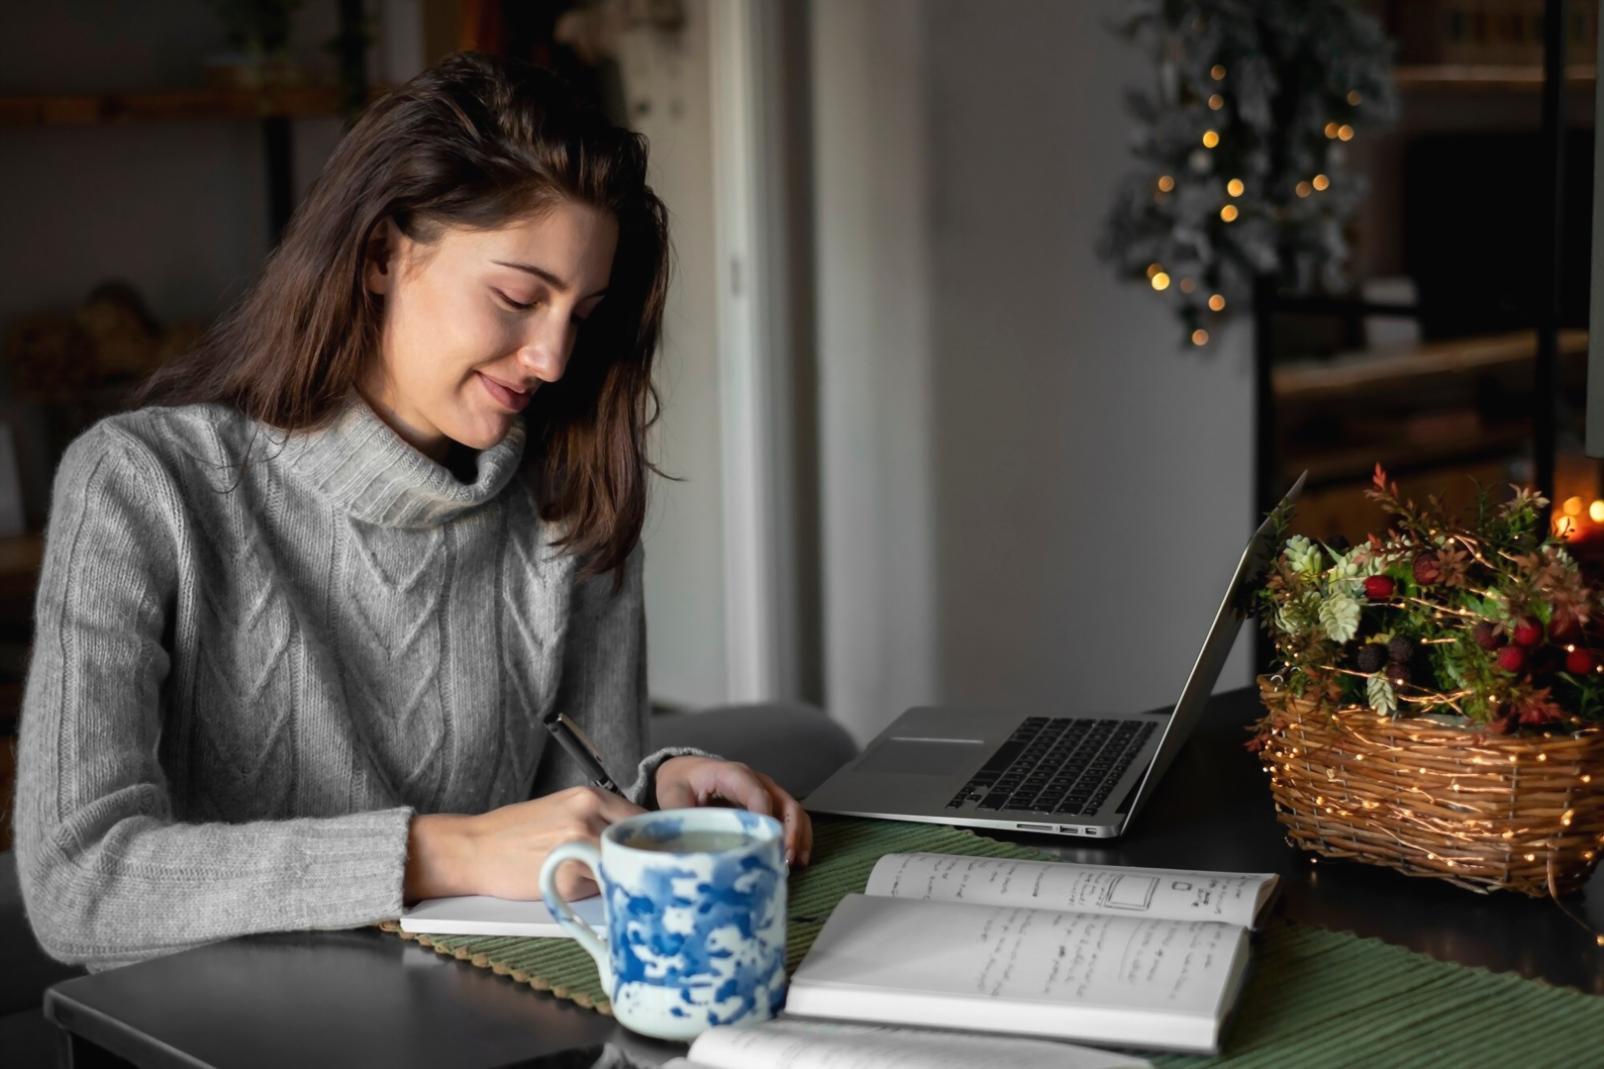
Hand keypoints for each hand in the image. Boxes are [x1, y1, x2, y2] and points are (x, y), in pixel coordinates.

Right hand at [404, 786, 644, 903]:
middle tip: (637, 866)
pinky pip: (600, 888)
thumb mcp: (563, 807)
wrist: (476, 849)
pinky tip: (575, 884)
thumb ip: (599, 816)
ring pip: (621, 867)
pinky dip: (594, 890)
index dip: (649, 836)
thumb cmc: (516, 830)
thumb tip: (637, 834)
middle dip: (638, 857)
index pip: (641, 817)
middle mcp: (587, 820)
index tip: (652, 847)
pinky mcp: (569, 881)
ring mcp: (579, 850)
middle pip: (637, 843)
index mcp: (589, 797)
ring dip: (617, 874)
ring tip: (600, 875)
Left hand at [653, 756, 812, 866]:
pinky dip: (798, 837)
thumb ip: (680, 815)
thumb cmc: (681, 782)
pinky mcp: (770, 805)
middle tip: (785, 857)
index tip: (765, 842)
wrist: (686, 771)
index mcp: (732, 774)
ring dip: (798, 836)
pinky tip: (797, 860)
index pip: (755, 792)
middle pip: (783, 801)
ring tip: (795, 863)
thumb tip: (687, 844)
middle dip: (789, 830)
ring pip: (794, 810)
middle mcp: (756, 781)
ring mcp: (767, 792)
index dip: (764, 816)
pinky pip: (792, 818)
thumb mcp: (673, 795)